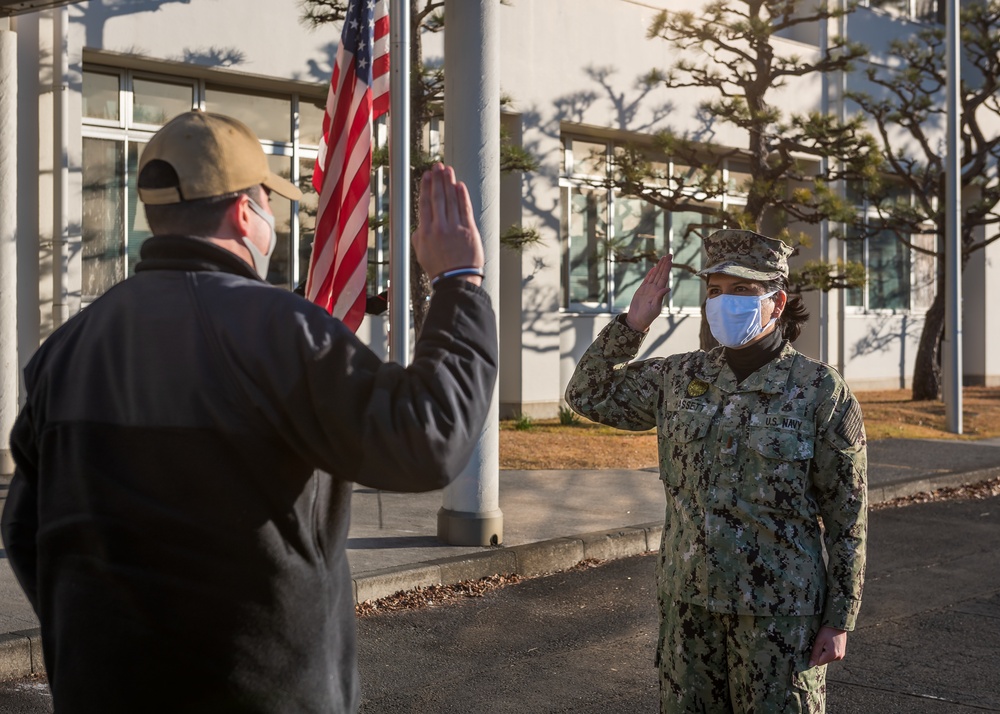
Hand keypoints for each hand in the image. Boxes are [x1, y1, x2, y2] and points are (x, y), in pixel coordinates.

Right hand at [412, 163, 484, 285]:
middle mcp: (439, 227)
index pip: (425, 203)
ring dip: (449, 183)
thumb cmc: (439, 269)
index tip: (427, 176)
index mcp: (425, 232)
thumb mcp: (421, 253)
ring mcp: (454, 228)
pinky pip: (464, 209)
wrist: (456, 281)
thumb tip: (421, 223)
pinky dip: (462, 196)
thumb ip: (419, 235)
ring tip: (448, 170)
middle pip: (437, 197)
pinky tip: (459, 185)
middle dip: (437, 180)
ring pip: (451, 200)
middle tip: (437, 166)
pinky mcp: (469, 230)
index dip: (426, 187)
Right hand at [625, 255, 671, 331]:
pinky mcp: (642, 290)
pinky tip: (654, 268)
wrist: (637, 320)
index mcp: (659, 292)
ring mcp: (648, 289)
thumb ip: (660, 297)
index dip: (667, 268)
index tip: (670, 260)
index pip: (664, 277)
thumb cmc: (647, 316)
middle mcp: (655, 289)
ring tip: (663, 258)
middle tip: (669, 254)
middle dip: (665, 264)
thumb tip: (667, 288)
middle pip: (661, 273)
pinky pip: (647, 280)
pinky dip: (650, 274)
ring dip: (659, 266)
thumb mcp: (655, 307)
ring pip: (655, 275)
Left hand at [809, 626, 846, 666]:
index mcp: (832, 655)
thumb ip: (815, 653)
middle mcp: (838, 657)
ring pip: (827, 658)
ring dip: (824, 652)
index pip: (818, 662)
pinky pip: (832, 655)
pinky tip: (829, 642)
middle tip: (820, 642)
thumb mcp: (819, 641)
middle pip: (823, 660)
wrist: (838, 623)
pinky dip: (829, 650)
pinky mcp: (842, 652)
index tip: (814, 646)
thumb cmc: (827, 630)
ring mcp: (841, 655)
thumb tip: (810, 665)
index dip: (814, 655)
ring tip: (825, 641)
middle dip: (819, 653)